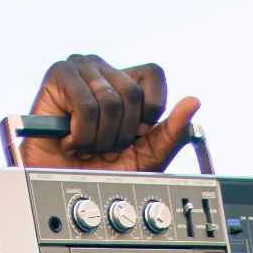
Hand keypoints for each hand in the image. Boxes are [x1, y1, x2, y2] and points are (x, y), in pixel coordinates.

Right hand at [20, 55, 201, 171]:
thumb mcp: (147, 156)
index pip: (154, 74)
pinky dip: (82, 134)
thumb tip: (194, 101)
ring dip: (100, 137)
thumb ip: (173, 132)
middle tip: (104, 145)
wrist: (61, 184)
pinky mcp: (58, 75)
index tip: (133, 133)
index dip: (149, 109)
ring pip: (110, 101)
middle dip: (123, 132)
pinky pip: (86, 106)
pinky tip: (71, 140)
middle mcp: (104, 69)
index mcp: (126, 80)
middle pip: (133, 93)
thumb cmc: (101, 169)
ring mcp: (80, 68)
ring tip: (87, 144)